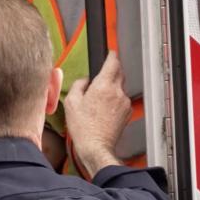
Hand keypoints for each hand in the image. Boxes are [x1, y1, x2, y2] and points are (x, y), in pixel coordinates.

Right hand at [64, 52, 131, 176]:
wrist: (96, 147)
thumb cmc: (84, 128)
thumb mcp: (71, 102)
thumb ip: (79, 85)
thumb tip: (85, 80)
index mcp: (103, 86)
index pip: (113, 62)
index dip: (111, 55)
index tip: (110, 52)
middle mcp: (117, 92)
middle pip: (119, 73)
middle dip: (112, 70)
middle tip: (101, 74)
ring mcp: (124, 103)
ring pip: (120, 87)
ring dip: (112, 87)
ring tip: (99, 98)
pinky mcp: (127, 113)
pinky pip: (122, 100)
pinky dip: (115, 99)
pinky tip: (104, 108)